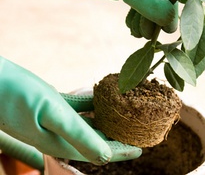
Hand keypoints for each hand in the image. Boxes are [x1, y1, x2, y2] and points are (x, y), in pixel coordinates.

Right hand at [0, 56, 141, 165]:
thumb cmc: (16, 94)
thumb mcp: (52, 114)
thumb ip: (79, 135)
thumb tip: (105, 157)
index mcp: (60, 142)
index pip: (98, 152)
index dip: (120, 151)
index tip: (140, 148)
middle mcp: (59, 134)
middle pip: (96, 140)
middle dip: (116, 138)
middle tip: (136, 133)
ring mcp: (54, 121)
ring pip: (88, 124)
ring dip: (106, 122)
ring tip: (124, 118)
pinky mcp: (51, 106)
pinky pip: (78, 108)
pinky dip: (92, 104)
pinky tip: (103, 97)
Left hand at [37, 0, 177, 36]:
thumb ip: (148, 2)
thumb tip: (171, 23)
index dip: (170, 10)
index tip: (169, 32)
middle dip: (155, 17)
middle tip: (146, 37)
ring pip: (149, 0)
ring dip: (145, 19)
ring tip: (135, 33)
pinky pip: (137, 0)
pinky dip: (136, 14)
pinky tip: (131, 26)